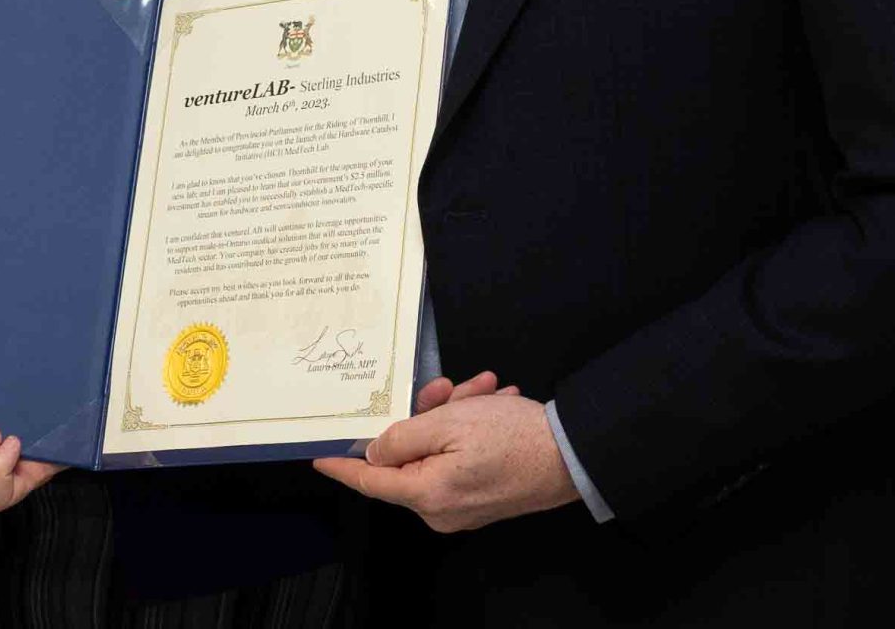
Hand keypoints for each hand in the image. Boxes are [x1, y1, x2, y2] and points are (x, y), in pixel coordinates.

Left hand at [314, 370, 576, 532]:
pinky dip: (472, 426)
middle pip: (410, 455)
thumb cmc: (513, 438)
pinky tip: (492, 399)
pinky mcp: (485, 494)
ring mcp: (465, 504)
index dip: (343, 466)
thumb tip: (375, 454)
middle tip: (445, 386)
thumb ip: (403, 438)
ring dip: (455, 412)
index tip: (318, 458)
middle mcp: (442, 509)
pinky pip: (462, 457)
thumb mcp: (450, 423)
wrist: (576, 455)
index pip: (371, 481)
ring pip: (439, 448)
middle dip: (426, 413)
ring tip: (483, 387)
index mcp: (427, 495)